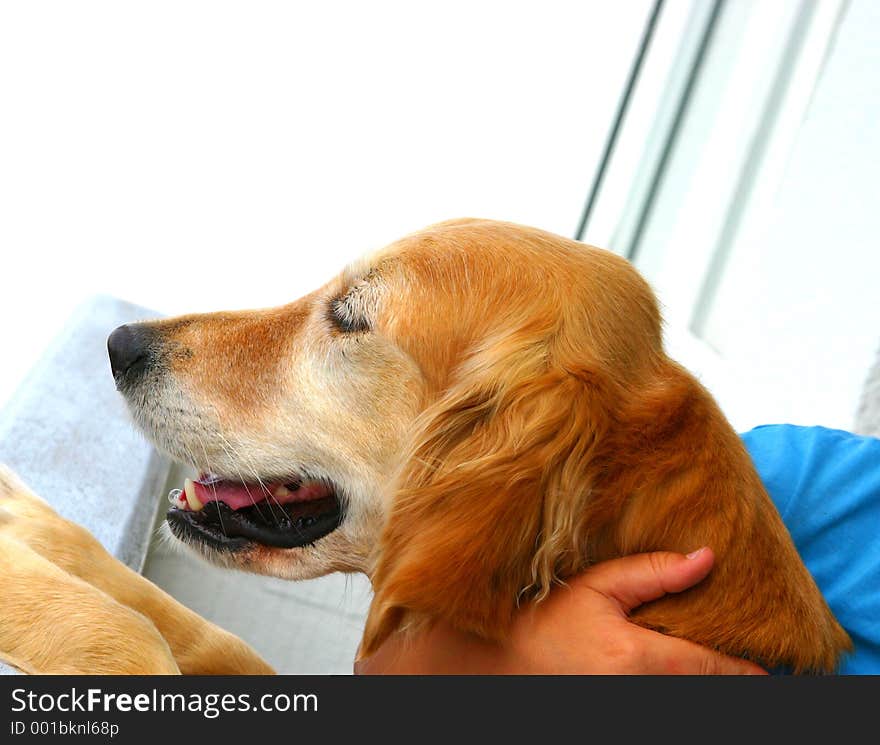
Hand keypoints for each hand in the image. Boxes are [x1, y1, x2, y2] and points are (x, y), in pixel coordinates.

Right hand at [355, 547, 766, 673]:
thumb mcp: (597, 585)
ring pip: (685, 701)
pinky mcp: (616, 712)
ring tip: (719, 671)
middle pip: (706, 691)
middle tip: (749, 668)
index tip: (769, 668)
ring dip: (702, 684)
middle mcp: (640, 694)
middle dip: (730, 680)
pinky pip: (661, 705)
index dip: (745, 670)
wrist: (500, 662)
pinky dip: (678, 689)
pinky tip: (678, 676)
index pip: (712, 668)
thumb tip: (707, 558)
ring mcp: (627, 708)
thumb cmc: (546, 619)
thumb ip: (652, 573)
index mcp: (639, 659)